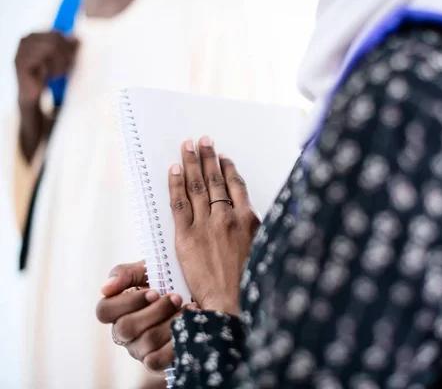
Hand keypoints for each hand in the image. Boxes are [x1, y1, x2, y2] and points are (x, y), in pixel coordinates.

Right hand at [14, 31, 78, 105]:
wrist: (33, 93)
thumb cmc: (46, 74)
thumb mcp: (60, 60)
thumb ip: (68, 48)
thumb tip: (77, 39)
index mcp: (34, 36)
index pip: (57, 34)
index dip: (69, 46)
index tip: (72, 58)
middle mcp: (25, 40)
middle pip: (55, 41)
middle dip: (65, 56)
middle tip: (66, 68)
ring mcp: (21, 50)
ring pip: (51, 49)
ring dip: (59, 64)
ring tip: (58, 74)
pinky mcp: (21, 63)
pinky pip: (42, 60)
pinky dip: (51, 70)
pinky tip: (50, 76)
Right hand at [96, 261, 191, 372]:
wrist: (204, 295)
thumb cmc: (172, 282)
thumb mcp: (150, 270)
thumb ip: (126, 273)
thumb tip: (106, 288)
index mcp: (120, 309)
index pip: (104, 311)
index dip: (129, 302)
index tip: (154, 292)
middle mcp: (126, 333)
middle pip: (125, 328)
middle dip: (156, 311)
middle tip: (176, 298)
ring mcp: (139, 350)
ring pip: (145, 342)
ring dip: (171, 322)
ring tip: (189, 309)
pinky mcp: (157, 362)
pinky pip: (155, 361)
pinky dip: (174, 343)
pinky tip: (189, 326)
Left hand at [168, 136, 260, 315]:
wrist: (233, 305)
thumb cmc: (251, 283)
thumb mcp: (264, 250)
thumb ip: (257, 230)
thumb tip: (251, 216)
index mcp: (249, 220)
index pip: (236, 186)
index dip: (229, 169)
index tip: (224, 157)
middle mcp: (228, 217)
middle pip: (215, 180)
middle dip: (208, 157)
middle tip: (203, 140)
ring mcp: (206, 225)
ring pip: (197, 186)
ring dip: (192, 162)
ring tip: (188, 145)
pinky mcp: (187, 237)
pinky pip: (179, 203)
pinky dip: (176, 184)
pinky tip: (174, 169)